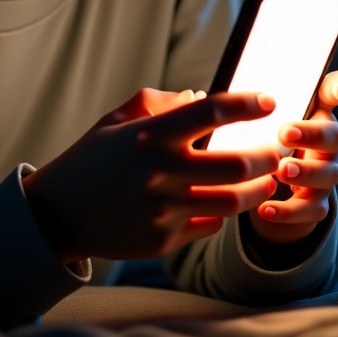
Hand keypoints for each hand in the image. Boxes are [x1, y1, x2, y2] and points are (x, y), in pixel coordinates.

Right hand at [23, 88, 281, 264]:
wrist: (56, 215)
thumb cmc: (90, 159)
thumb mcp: (115, 121)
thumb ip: (156, 103)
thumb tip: (197, 95)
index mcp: (149, 136)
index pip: (211, 111)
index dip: (247, 103)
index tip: (269, 100)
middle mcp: (160, 173)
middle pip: (237, 164)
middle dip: (270, 154)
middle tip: (281, 148)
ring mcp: (163, 211)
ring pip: (233, 202)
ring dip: (260, 189)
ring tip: (269, 179)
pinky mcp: (164, 241)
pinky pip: (210, 226)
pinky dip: (224, 213)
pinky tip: (229, 203)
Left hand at [247, 68, 337, 246]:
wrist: (271, 184)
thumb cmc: (260, 138)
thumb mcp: (251, 118)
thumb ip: (234, 104)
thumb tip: (194, 98)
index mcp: (312, 110)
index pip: (335, 91)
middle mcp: (325, 141)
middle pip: (335, 135)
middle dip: (313, 134)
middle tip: (284, 133)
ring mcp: (324, 172)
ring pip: (329, 174)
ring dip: (306, 172)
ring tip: (280, 171)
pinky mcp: (316, 202)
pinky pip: (313, 210)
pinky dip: (289, 211)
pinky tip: (265, 209)